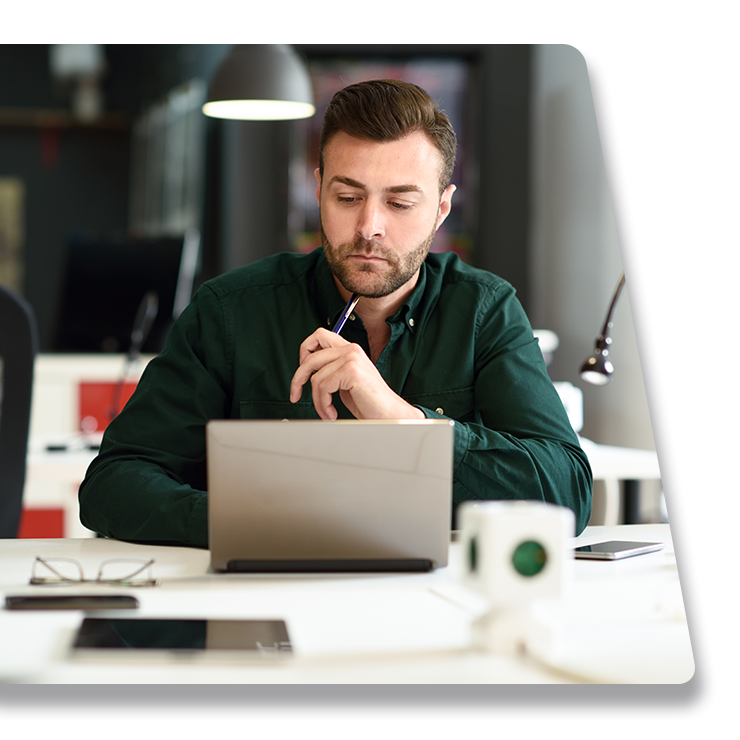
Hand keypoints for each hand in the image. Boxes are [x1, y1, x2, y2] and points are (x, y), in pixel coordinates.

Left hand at [289, 328, 424, 420]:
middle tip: (295, 394)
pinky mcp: (351, 371)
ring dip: (317, 401)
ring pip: (316, 378)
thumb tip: (307, 372)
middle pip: (310, 357)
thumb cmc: (369, 402)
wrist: (389, 414)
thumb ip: (331, 371)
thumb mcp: (345, 382)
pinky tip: (332, 413)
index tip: (301, 369)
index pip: (319, 335)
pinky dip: (323, 404)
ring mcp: (352, 358)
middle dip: (298, 379)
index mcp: (350, 349)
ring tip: (327, 412)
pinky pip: (323, 387)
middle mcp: (351, 350)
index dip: (304, 349)